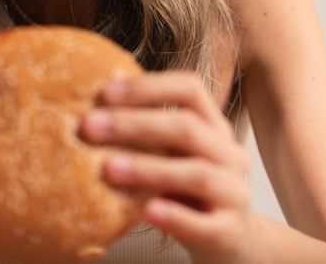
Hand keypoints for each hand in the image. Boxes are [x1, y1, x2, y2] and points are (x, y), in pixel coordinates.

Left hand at [80, 71, 251, 263]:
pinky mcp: (231, 232)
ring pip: (198, 174)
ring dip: (149, 169)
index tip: (104, 92)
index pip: (189, 89)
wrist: (230, 238)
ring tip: (109, 168)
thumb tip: (94, 110)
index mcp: (215, 127)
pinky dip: (175, 217)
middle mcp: (230, 154)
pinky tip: (147, 211)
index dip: (148, 87)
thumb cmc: (189, 190)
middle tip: (90, 126)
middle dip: (135, 124)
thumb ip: (147, 134)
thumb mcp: (174, 156)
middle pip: (188, 128)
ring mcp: (234, 193)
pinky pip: (205, 224)